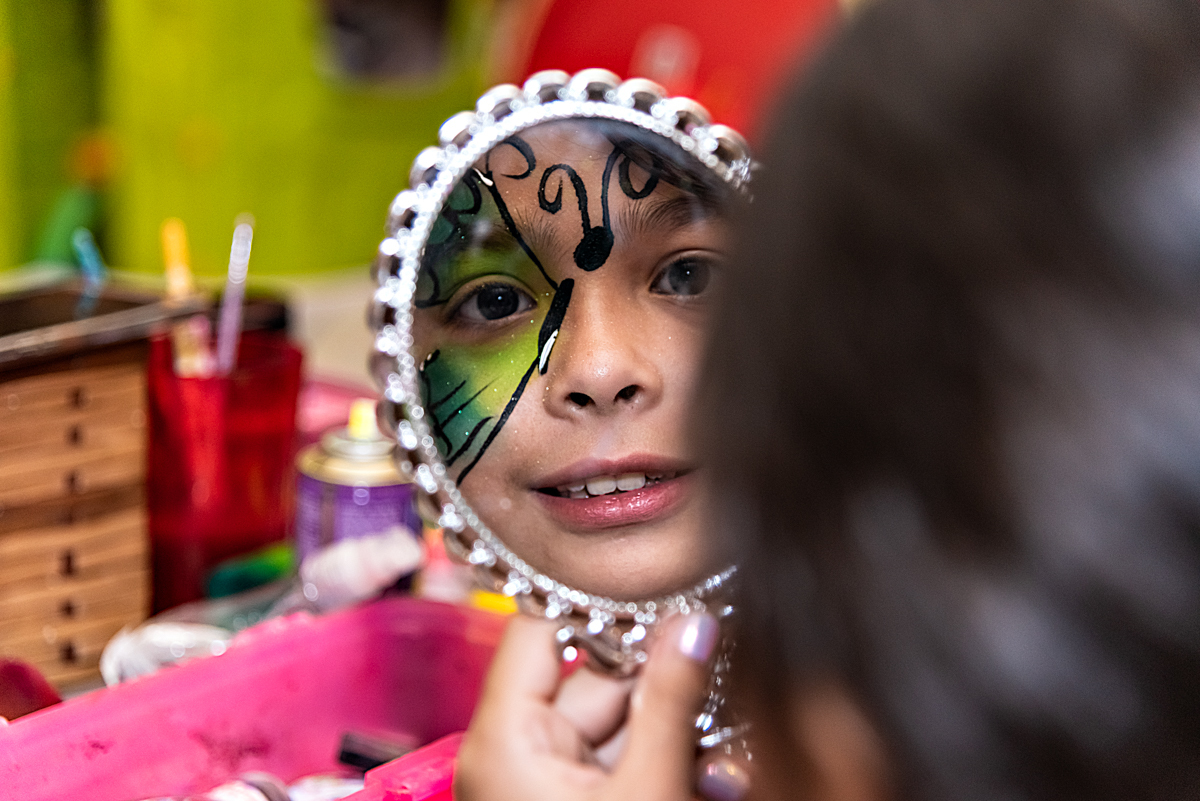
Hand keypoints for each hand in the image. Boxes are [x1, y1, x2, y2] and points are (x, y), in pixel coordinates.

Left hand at [455, 612, 719, 800]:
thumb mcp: (649, 791)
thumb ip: (670, 704)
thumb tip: (694, 624)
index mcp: (502, 740)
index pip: (539, 629)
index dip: (600, 606)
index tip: (664, 593)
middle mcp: (512, 753)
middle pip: (594, 679)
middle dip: (661, 687)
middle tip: (716, 680)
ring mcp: (540, 780)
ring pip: (617, 723)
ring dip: (674, 734)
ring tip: (720, 769)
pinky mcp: (570, 800)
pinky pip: (619, 760)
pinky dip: (661, 764)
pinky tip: (709, 783)